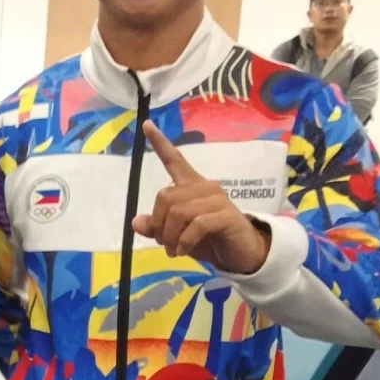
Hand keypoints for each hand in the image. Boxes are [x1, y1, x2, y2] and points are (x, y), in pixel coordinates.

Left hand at [132, 121, 270, 274]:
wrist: (242, 254)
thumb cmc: (208, 239)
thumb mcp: (176, 235)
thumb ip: (156, 227)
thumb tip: (136, 222)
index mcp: (191, 185)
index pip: (174, 159)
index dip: (159, 143)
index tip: (145, 124)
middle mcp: (204, 186)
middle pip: (165, 197)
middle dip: (158, 224)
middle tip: (163, 243)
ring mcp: (217, 199)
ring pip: (178, 212)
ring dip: (170, 236)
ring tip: (173, 250)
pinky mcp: (226, 215)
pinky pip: (195, 225)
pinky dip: (184, 241)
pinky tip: (183, 250)